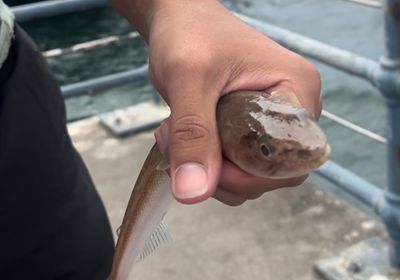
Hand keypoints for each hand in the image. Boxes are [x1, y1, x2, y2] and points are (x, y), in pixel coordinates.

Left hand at [110, 0, 321, 205]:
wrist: (180, 20)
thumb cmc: (190, 33)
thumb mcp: (188, 78)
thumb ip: (192, 134)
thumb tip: (193, 193)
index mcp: (298, 91)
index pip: (289, 162)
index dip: (246, 175)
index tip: (203, 161)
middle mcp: (294, 111)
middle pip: (270, 174)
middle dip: (220, 173)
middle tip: (179, 141)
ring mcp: (273, 122)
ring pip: (249, 175)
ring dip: (206, 167)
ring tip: (174, 132)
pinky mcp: (251, 129)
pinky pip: (235, 164)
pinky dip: (205, 162)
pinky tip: (180, 136)